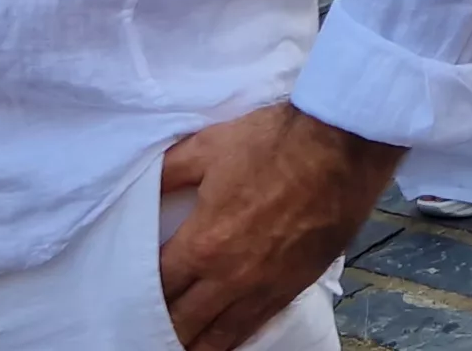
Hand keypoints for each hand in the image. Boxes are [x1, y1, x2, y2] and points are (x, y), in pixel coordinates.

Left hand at [157, 106, 405, 350]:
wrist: (342, 147)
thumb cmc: (273, 142)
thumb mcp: (207, 146)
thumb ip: (168, 172)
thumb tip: (142, 191)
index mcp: (202, 243)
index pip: (157, 287)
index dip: (140, 294)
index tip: (129, 295)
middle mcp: (229, 277)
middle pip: (184, 321)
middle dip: (163, 327)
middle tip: (147, 328)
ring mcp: (264, 287)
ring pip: (221, 335)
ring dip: (196, 343)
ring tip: (181, 346)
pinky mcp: (294, 287)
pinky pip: (256, 326)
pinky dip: (234, 338)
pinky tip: (224, 340)